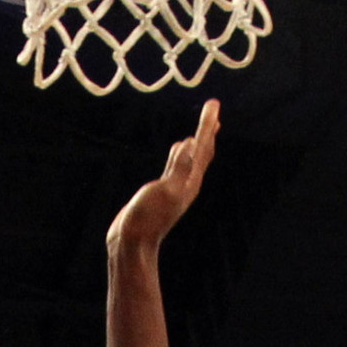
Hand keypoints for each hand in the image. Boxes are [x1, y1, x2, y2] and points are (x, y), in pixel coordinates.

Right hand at [107, 99, 218, 259]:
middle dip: (208, 129)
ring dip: (198, 141)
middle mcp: (187, 184)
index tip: (214, 103)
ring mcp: (175, 187)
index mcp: (190, 181)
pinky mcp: (162, 190)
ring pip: (191, 159)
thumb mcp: (165, 190)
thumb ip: (179, 167)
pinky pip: (176, 165)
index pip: (203, 147)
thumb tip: (191, 143)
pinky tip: (178, 148)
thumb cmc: (147, 218)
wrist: (132, 242)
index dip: (207, 124)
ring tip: (203, 128)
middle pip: (202, 151)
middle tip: (213, 108)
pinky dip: (180, 153)